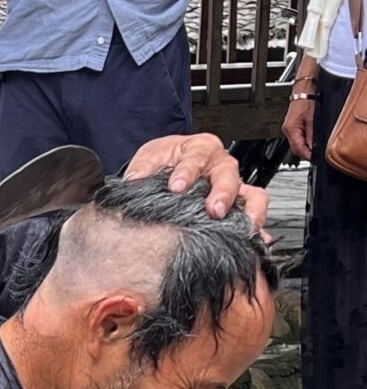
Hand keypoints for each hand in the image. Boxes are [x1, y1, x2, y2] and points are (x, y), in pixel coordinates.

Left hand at [124, 133, 268, 231]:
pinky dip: (256, 228)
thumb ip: (142, 168)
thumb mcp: (151, 157)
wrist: (171, 165)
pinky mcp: (239, 203)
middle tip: (213, 210)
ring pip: (252, 194)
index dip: (187, 172)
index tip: (176, 187)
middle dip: (221, 194)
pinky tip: (255, 240)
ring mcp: (233, 185)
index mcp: (200, 148)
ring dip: (249, 212)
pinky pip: (254, 214)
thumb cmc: (166, 159)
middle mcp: (220, 166)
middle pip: (228, 177)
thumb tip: (133, 181)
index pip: (196, 157)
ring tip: (242, 229)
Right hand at [282, 97, 314, 161]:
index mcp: (290, 129)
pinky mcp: (293, 128)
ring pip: (297, 145)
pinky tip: (311, 143)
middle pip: (296, 149)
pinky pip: (298, 139)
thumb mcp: (313, 120)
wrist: (304, 92)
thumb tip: (315, 148)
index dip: (307, 155)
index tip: (315, 159)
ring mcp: (289, 130)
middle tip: (317, 157)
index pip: (298, 148)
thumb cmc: (307, 101)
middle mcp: (288, 131)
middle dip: (306, 154)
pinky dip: (304, 143)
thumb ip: (313, 136)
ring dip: (305, 149)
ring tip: (315, 151)